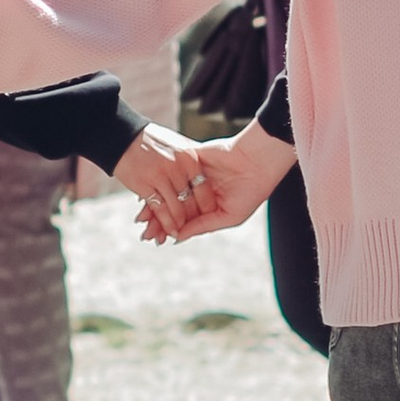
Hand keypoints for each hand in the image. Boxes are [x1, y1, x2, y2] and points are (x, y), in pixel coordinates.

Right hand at [115, 122, 218, 236]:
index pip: (203, 186)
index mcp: (188, 157)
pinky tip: (169, 232)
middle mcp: (177, 168)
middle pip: (191, 199)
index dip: (207, 203)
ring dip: (179, 224)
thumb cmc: (151, 140)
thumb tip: (205, 173)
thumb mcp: (177, 144)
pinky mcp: (144, 185)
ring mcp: (160, 177)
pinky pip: (160, 210)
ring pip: (176, 208)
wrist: (122, 136)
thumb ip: (191, 158)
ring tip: (181, 233)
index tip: (209, 214)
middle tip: (195, 228)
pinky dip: (166, 223)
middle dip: (194, 217)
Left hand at [132, 119, 297, 243]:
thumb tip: (177, 238)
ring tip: (142, 218)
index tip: (155, 239)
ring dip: (155, 204)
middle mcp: (198, 192)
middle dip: (158, 221)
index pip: (185, 220)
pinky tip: (147, 194)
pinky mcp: (188, 161)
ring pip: (168, 192)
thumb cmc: (250, 191)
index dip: (170, 229)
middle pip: (173, 208)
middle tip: (144, 233)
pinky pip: (170, 174)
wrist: (257, 161)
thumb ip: (202, 226)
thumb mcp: (228, 216)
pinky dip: (159, 184)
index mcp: (209, 206)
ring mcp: (192, 177)